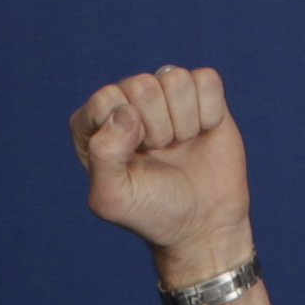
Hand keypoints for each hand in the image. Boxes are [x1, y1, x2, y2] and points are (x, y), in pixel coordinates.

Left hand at [72, 64, 251, 280]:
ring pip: (176, 80)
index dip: (127, 132)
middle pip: (144, 86)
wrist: (203, 224)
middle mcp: (128, 102)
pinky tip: (201, 134)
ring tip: (179, 147)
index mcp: (95, 123)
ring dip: (184, 123)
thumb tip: (127, 112)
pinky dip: (210, 113)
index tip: (136, 161)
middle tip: (160, 156)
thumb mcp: (113, 198)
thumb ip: (102, 154)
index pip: (107, 98)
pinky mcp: (201, 94)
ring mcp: (165, 96)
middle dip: (158, 129)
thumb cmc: (154, 211)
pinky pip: (207, 80)